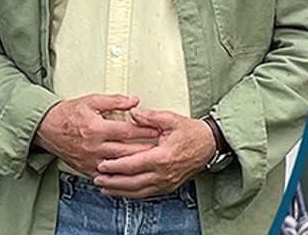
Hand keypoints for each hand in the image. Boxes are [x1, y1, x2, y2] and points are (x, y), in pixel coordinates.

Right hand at [34, 94, 159, 176]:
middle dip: (146, 150)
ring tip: (152, 161)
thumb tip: (135, 101)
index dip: (145, 131)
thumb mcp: (92, 100)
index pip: (127, 131)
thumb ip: (115, 101)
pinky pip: (106, 175)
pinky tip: (132, 174)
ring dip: (135, 164)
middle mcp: (93, 146)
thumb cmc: (68, 114)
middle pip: (126, 151)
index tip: (159, 131)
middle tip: (162, 149)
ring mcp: (90, 160)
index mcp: (96, 128)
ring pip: (118, 166)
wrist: (46, 128)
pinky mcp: (85, 168)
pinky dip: (120, 175)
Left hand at [93, 108, 215, 197]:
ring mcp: (166, 182)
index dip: (115, 166)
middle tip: (98, 178)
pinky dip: (132, 194)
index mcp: (163, 157)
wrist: (209, 144)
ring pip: (137, 191)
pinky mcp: (169, 186)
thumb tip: (133, 113)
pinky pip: (146, 194)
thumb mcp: (172, 120)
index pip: (132, 165)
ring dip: (119, 190)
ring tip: (105, 187)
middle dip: (112, 181)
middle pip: (131, 182)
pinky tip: (123, 191)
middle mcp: (164, 173)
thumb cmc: (192, 133)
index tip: (102, 164)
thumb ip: (151, 117)